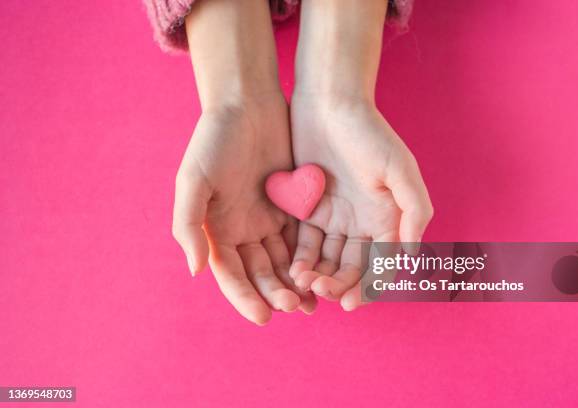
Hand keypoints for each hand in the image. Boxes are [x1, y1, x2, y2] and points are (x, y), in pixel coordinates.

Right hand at [173, 95, 315, 324]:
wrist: (246, 105)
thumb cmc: (213, 140)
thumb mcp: (193, 179)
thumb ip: (189, 224)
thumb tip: (194, 270)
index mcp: (217, 229)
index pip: (231, 273)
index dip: (245, 297)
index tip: (264, 317)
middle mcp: (242, 229)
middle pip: (259, 272)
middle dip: (276, 293)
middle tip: (295, 308)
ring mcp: (268, 218)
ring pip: (283, 260)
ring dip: (295, 283)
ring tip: (312, 303)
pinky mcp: (292, 205)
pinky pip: (302, 237)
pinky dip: (310, 257)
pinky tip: (324, 272)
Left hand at [288, 95, 433, 310]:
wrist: (329, 103)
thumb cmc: (369, 133)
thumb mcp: (399, 169)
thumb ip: (413, 212)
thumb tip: (411, 257)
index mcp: (388, 218)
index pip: (380, 264)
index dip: (368, 287)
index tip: (352, 302)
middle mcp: (362, 223)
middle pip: (351, 267)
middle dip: (339, 284)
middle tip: (323, 292)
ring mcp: (334, 218)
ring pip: (326, 259)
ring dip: (318, 275)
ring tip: (306, 283)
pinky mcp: (307, 210)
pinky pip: (304, 242)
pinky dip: (301, 258)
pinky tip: (294, 270)